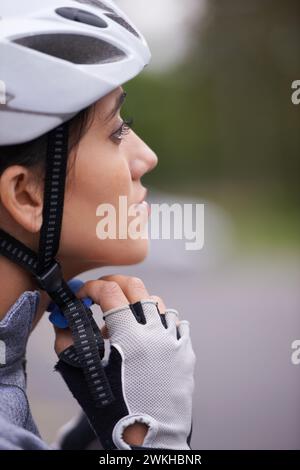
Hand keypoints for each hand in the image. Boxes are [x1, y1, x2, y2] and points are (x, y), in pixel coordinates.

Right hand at [55, 274, 194, 449]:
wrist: (151, 439)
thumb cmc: (114, 411)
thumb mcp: (83, 376)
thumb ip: (69, 341)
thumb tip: (65, 318)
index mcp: (129, 337)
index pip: (109, 293)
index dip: (91, 288)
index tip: (83, 296)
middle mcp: (155, 333)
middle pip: (137, 287)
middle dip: (115, 283)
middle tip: (103, 292)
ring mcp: (174, 341)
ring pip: (158, 303)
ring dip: (138, 304)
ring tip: (126, 321)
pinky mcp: (186, 353)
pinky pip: (176, 323)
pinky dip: (160, 322)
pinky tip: (150, 335)